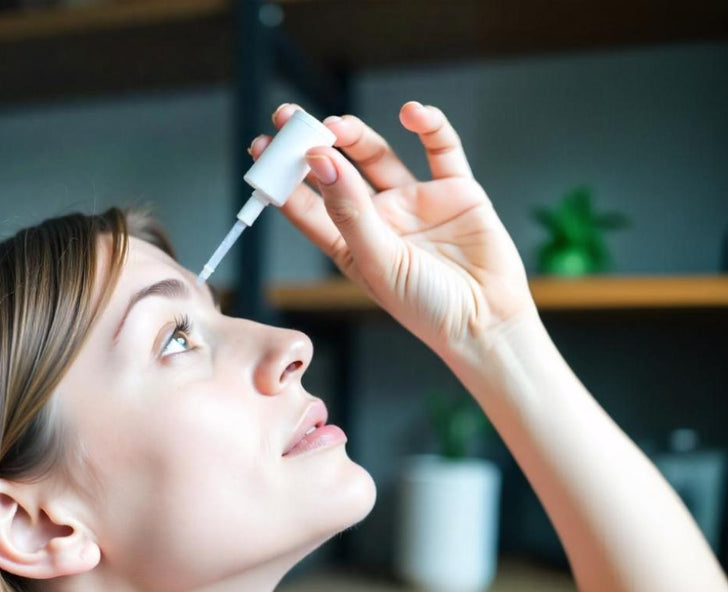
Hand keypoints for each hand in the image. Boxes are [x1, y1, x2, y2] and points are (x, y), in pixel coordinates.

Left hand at [250, 102, 537, 362]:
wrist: (488, 322)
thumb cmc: (427, 308)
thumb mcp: (378, 262)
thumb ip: (349, 211)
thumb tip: (320, 161)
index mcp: (349, 244)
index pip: (307, 205)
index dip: (282, 177)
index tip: (260, 147)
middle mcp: (377, 218)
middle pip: (337, 170)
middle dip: (312, 143)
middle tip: (288, 117)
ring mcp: (415, 202)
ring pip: (378, 155)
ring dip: (356, 135)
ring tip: (337, 124)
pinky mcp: (455, 191)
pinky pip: (440, 149)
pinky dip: (429, 126)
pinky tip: (411, 113)